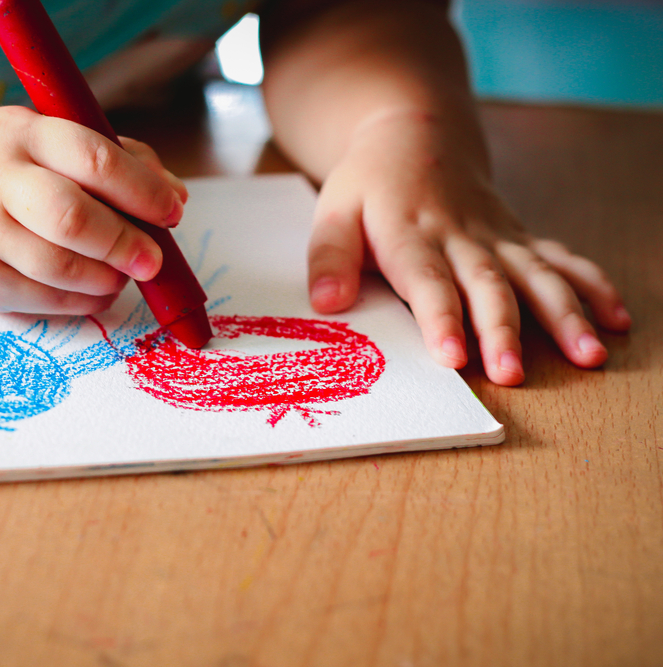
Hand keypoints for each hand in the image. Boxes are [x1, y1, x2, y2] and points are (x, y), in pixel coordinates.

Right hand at [0, 106, 186, 313]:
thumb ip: (115, 159)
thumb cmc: (0, 168)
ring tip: (121, 275)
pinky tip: (93, 291)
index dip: (143, 190)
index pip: (93, 158)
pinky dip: (81, 302)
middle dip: (125, 244)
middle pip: (72, 219)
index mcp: (21, 134)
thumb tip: (174, 197)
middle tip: (152, 261)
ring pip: (59, 269)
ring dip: (106, 279)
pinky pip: (42, 301)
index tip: (172, 211)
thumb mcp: (45, 141)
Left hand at [306, 109, 630, 385]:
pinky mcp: (518, 237)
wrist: (415, 133)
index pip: (426, 281)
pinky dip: (591, 286)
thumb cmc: (369, 184)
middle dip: (503, 329)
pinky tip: (616, 319)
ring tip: (588, 355)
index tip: (452, 356)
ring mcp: (496, 237)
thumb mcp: (332, 211)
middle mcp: (460, 237)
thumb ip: (329, 256)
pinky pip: (561, 259)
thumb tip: (327, 303)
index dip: (440, 318)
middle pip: (487, 284)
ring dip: (564, 315)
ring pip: (535, 275)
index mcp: (409, 235)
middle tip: (512, 372)